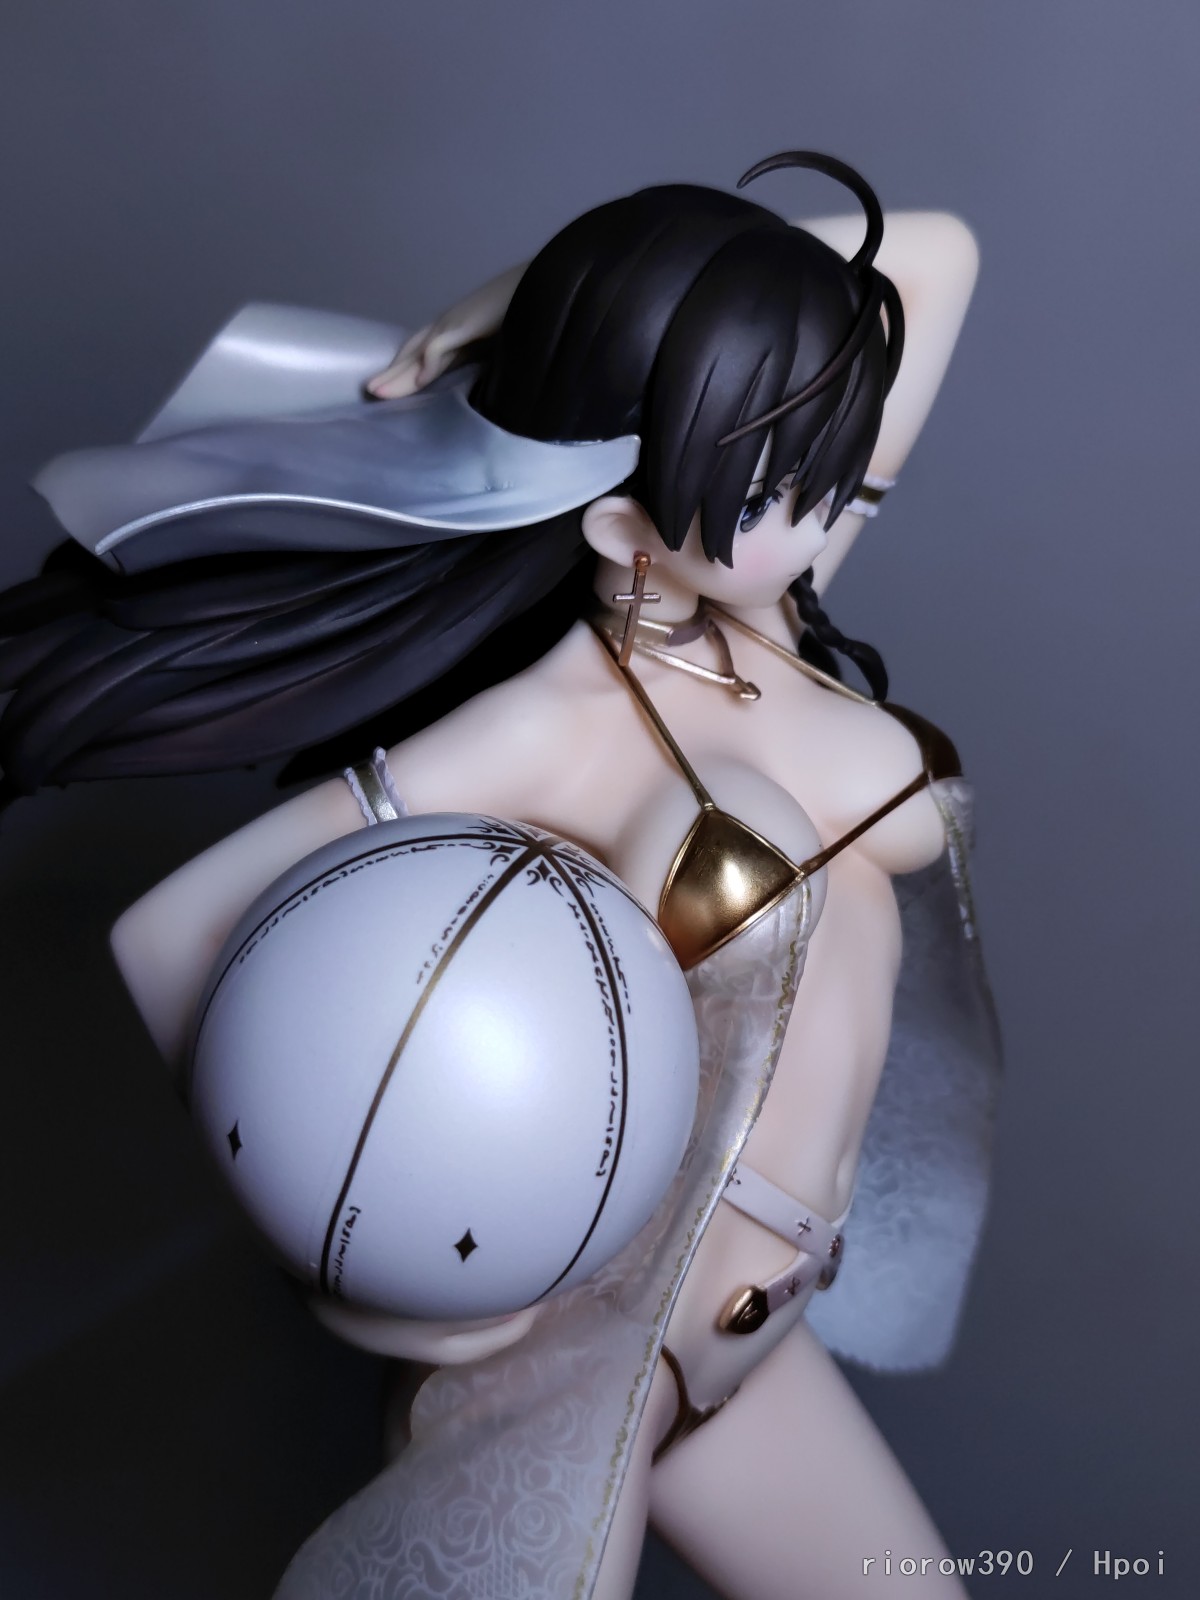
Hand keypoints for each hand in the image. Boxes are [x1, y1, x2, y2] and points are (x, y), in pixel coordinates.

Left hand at [366, 262, 525, 398]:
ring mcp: (456, 322)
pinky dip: (428, 366)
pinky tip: (420, 382)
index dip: (407, 371)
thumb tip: (489, 385)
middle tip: (371, 391)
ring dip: (397, 374)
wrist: (547, 282)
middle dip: (392, 373)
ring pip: (417, 352)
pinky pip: (439, 348)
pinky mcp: (465, 324)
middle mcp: (452, 325)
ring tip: (376, 392)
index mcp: (461, 330)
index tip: (392, 389)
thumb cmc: (531, 311)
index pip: (425, 353)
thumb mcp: (505, 345)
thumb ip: (489, 362)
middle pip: (413, 352)